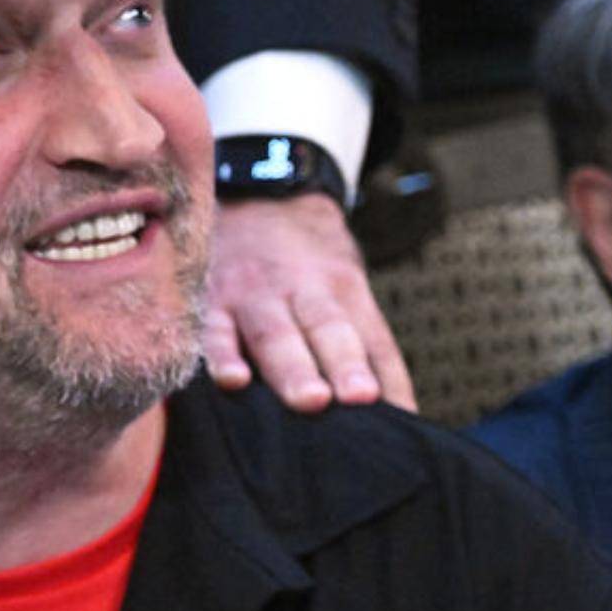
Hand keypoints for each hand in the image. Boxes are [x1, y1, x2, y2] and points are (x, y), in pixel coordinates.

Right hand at [202, 193, 414, 412]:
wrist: (254, 197)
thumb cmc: (307, 261)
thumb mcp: (344, 283)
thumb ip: (364, 343)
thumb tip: (398, 411)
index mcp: (342, 287)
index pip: (372, 337)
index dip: (386, 374)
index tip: (399, 413)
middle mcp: (301, 289)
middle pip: (326, 330)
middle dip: (343, 365)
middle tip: (358, 397)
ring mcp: (254, 294)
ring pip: (275, 334)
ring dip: (292, 369)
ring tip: (311, 400)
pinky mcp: (212, 301)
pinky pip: (214, 331)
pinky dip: (222, 356)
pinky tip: (231, 381)